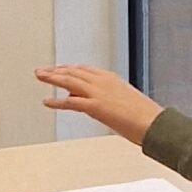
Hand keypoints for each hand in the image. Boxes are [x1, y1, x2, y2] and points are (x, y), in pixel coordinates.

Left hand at [34, 65, 161, 145]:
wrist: (152, 123)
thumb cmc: (143, 115)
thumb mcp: (125, 101)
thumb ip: (110, 99)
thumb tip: (99, 105)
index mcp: (110, 78)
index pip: (84, 69)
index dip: (69, 69)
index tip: (58, 69)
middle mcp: (102, 82)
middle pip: (73, 72)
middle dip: (56, 70)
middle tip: (42, 70)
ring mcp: (98, 93)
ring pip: (69, 81)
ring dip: (52, 78)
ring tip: (39, 76)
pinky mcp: (95, 106)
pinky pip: (71, 101)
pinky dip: (57, 101)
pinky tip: (47, 101)